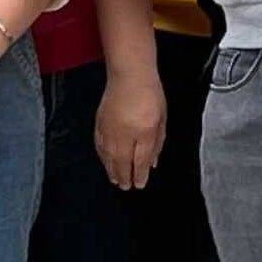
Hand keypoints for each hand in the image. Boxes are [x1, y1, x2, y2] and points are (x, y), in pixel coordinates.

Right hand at [95, 63, 166, 188]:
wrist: (129, 74)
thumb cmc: (150, 94)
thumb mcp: (162, 119)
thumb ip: (157, 142)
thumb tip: (153, 163)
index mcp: (144, 131)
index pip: (141, 160)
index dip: (140, 174)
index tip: (140, 184)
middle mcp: (125, 133)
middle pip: (122, 161)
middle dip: (124, 176)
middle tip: (125, 187)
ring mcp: (110, 128)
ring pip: (109, 156)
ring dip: (112, 170)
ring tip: (115, 180)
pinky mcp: (100, 124)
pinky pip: (100, 146)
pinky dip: (103, 157)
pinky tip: (105, 161)